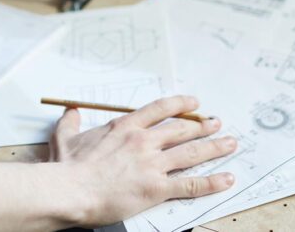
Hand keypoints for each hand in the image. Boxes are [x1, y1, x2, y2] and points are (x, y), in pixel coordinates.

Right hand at [48, 95, 236, 225]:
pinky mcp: (157, 188)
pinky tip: (226, 179)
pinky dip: (211, 182)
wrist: (70, 190)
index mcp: (125, 127)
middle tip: (217, 123)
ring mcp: (152, 164)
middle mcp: (143, 141)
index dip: (181, 104)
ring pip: (192, 153)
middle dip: (203, 126)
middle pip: (182, 129)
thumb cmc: (67, 167)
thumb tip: (71, 111)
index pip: (160, 109)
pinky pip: (190, 184)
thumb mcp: (64, 138)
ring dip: (214, 148)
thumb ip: (70, 122)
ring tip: (230, 143)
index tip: (194, 103)